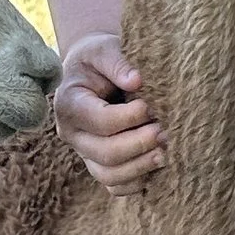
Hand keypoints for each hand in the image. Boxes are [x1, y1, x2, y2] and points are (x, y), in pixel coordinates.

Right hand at [53, 30, 163, 189]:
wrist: (92, 70)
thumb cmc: (99, 58)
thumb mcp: (104, 49)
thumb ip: (117, 62)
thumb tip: (136, 81)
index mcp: (69, 104)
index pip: (99, 121)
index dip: (128, 118)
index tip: (148, 106)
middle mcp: (72, 133)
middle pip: (105, 153)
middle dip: (139, 145)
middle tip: (163, 133)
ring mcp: (83, 152)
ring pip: (108, 175)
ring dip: (140, 167)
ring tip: (164, 153)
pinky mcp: (97, 163)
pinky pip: (113, 185)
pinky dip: (135, 183)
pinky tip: (154, 168)